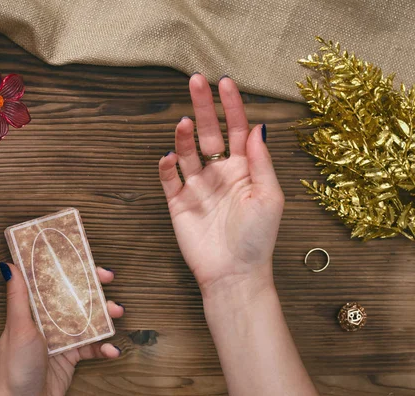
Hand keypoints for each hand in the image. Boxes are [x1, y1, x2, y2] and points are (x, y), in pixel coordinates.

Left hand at [0, 263, 123, 395]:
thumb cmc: (15, 366)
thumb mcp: (17, 327)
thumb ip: (17, 297)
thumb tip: (9, 265)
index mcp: (33, 309)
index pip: (52, 280)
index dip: (69, 268)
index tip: (85, 259)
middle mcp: (48, 320)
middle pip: (74, 296)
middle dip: (93, 286)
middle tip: (108, 278)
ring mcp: (62, 338)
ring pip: (88, 318)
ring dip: (105, 314)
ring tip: (117, 312)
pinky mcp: (72, 356)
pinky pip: (92, 347)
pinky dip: (104, 348)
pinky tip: (111, 350)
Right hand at [158, 74, 283, 296]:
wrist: (233, 274)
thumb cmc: (257, 238)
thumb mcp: (269, 196)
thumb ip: (261, 161)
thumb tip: (258, 126)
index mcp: (244, 170)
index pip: (237, 129)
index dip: (232, 106)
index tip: (225, 83)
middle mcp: (220, 174)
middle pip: (209, 133)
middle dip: (203, 107)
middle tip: (195, 81)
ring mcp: (198, 187)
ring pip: (187, 153)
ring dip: (185, 136)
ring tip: (185, 123)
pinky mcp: (179, 203)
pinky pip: (169, 179)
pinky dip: (167, 166)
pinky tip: (169, 157)